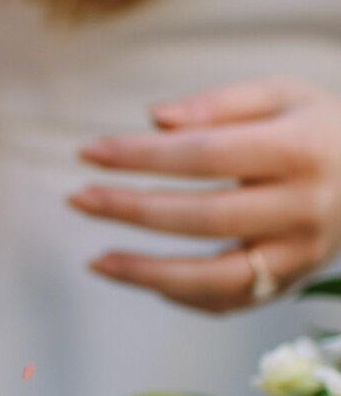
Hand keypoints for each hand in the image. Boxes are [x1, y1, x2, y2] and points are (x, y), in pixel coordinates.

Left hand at [68, 78, 340, 311]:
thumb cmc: (316, 127)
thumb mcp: (280, 94)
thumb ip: (218, 103)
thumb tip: (154, 120)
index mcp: (300, 150)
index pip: (204, 155)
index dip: (141, 155)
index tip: (89, 152)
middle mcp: (303, 208)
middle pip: (203, 217)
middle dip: (131, 209)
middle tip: (78, 198)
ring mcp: (300, 255)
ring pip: (215, 276)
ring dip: (147, 274)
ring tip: (96, 261)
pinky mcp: (292, 283)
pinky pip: (229, 300)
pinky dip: (181, 295)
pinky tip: (143, 277)